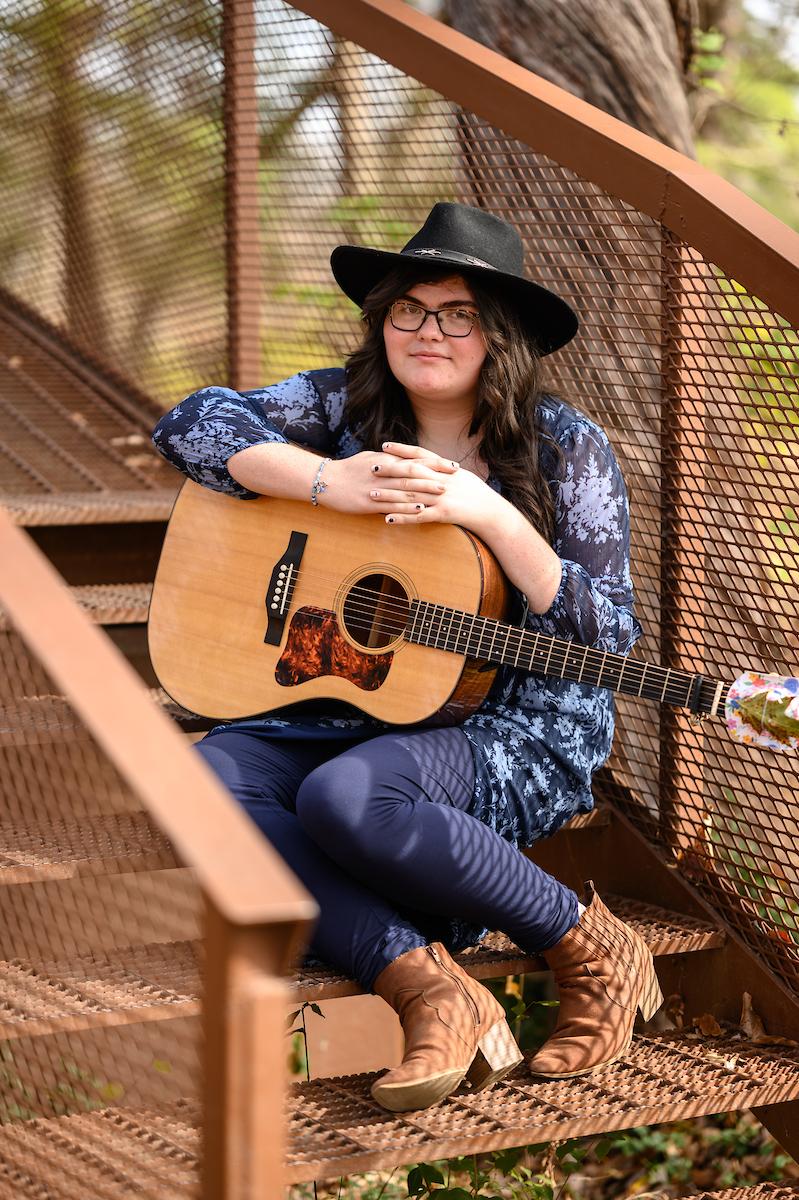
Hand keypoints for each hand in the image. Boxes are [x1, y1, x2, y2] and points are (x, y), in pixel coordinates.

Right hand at [319, 444, 457, 514]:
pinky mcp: (368, 502)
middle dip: (434, 475)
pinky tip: (420, 509)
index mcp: (385, 459)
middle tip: (453, 479)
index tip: (452, 465)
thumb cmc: (349, 470)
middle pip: (412, 472)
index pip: (415, 459)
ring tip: (442, 493)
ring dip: (424, 490)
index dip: (435, 462)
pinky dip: (406, 506)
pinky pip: (391, 504)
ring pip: (403, 488)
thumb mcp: (370, 459)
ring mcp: (375, 487)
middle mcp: (382, 472)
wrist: (324, 481)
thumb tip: (408, 460)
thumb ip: (390, 460)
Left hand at [370, 441, 505, 537]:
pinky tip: (386, 519)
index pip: (419, 455)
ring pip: (410, 495)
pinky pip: (418, 517)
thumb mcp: (460, 476)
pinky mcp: (442, 514)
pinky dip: (402, 518)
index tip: (384, 446)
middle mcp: (441, 481)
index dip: (401, 450)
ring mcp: (441, 497)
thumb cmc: (476, 493)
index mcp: (444, 469)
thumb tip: (428, 462)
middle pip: (410, 473)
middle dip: (389, 470)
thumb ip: (442, 469)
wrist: (491, 511)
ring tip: (371, 494)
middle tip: (370, 468)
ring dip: (389, 495)